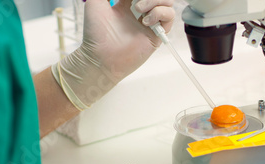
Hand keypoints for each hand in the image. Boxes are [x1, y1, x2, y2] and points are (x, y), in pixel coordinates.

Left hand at [52, 0, 174, 109]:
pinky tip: (146, 20)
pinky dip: (160, 13)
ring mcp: (150, 23)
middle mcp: (140, 12)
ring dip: (155, 0)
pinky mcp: (157, 35)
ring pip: (167, 2)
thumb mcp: (95, 3)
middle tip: (136, 2)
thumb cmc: (95, 33)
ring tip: (139, 9)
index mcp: (127, 4)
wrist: (100, 56)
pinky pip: (169, 17)